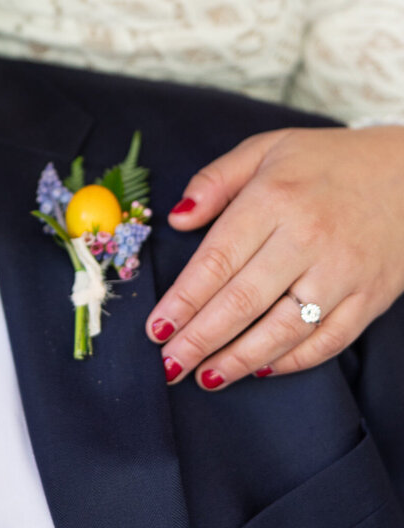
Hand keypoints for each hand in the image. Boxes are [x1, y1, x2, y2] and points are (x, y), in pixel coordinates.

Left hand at [146, 125, 403, 389]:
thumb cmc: (328, 162)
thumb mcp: (266, 150)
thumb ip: (215, 181)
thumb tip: (178, 219)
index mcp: (275, 200)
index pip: (217, 260)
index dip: (183, 300)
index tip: (156, 327)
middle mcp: (309, 239)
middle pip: (243, 300)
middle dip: (200, 338)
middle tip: (170, 364)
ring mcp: (343, 273)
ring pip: (284, 329)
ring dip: (240, 359)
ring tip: (206, 377)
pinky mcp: (370, 298)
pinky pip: (327, 341)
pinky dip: (292, 361)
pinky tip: (260, 369)